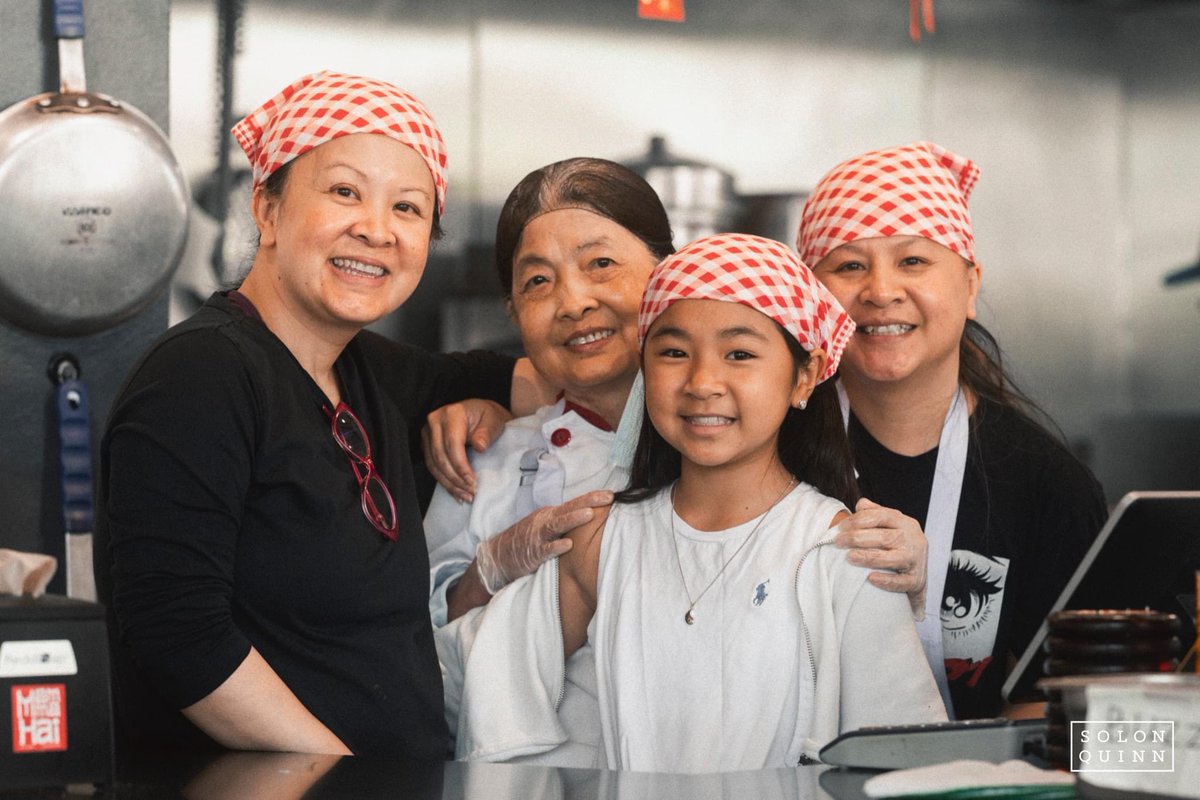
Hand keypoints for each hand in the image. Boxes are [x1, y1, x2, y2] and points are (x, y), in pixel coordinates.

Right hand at [422, 399, 511, 501]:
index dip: (461, 466)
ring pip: (434, 465)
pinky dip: (444, 480)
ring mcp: (428, 433)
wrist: (481, 413)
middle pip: (440, 457)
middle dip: (455, 479)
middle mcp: (435, 421)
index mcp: (451, 413)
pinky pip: (433, 466)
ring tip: (465, 496)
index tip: (472, 482)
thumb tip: (479, 446)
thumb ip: (487, 432)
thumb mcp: (494, 420)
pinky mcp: (427, 444)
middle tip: (471, 492)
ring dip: (449, 483)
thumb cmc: (488, 417)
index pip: (452, 444)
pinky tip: (456, 491)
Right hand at [475, 490, 613, 593]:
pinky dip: (555, 547)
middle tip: (608, 497)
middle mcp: (544, 521)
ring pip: (557, 525)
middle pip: (568, 509)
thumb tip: (592, 517)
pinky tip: (568, 545)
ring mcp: (537, 536)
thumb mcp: (545, 528)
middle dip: (588, 502)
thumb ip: (564, 523)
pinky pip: (545, 549)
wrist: (497, 557)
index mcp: (550, 515)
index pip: (574, 503)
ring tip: (589, 514)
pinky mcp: (532, 553)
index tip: (611, 494)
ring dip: (573, 519)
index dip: (592, 498)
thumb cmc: (526, 542)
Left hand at [835, 497, 928, 618]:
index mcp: (905, 523)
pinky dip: (886, 580)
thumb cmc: (899, 546)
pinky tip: (870, 578)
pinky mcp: (916, 581)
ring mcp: (916, 561)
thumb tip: (861, 504)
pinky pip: (901, 581)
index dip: (859, 520)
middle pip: (885, 537)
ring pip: (892, 559)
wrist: (918, 575)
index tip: (840, 527)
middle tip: (838, 542)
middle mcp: (913, 540)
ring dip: (869, 557)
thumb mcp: (891, 526)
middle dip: (858, 538)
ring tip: (849, 557)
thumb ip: (876, 514)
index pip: (882, 516)